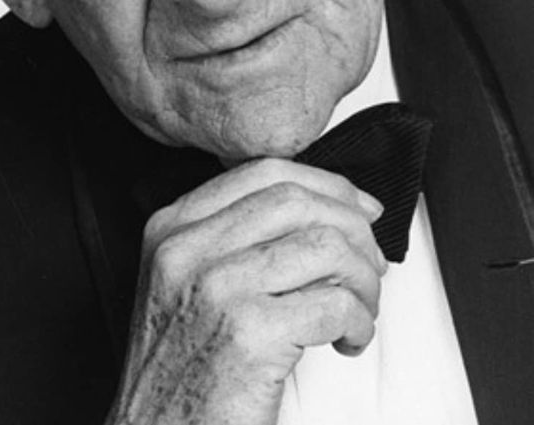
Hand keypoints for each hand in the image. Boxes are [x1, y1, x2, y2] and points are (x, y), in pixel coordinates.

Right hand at [106, 158, 385, 424]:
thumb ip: (236, 238)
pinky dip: (359, 322)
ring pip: (325, 246)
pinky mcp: (248, 335)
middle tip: (370, 264)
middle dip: (354, 230)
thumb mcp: (187, 284)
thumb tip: (321, 209)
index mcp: (173, 228)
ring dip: (363, 280)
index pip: (264, 172)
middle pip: (298, 201)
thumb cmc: (182, 371)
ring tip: (359, 309)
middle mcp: (188, 249)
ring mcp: (216, 288)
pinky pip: (334, 304)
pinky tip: (347, 340)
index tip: (358, 207)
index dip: (326, 185)